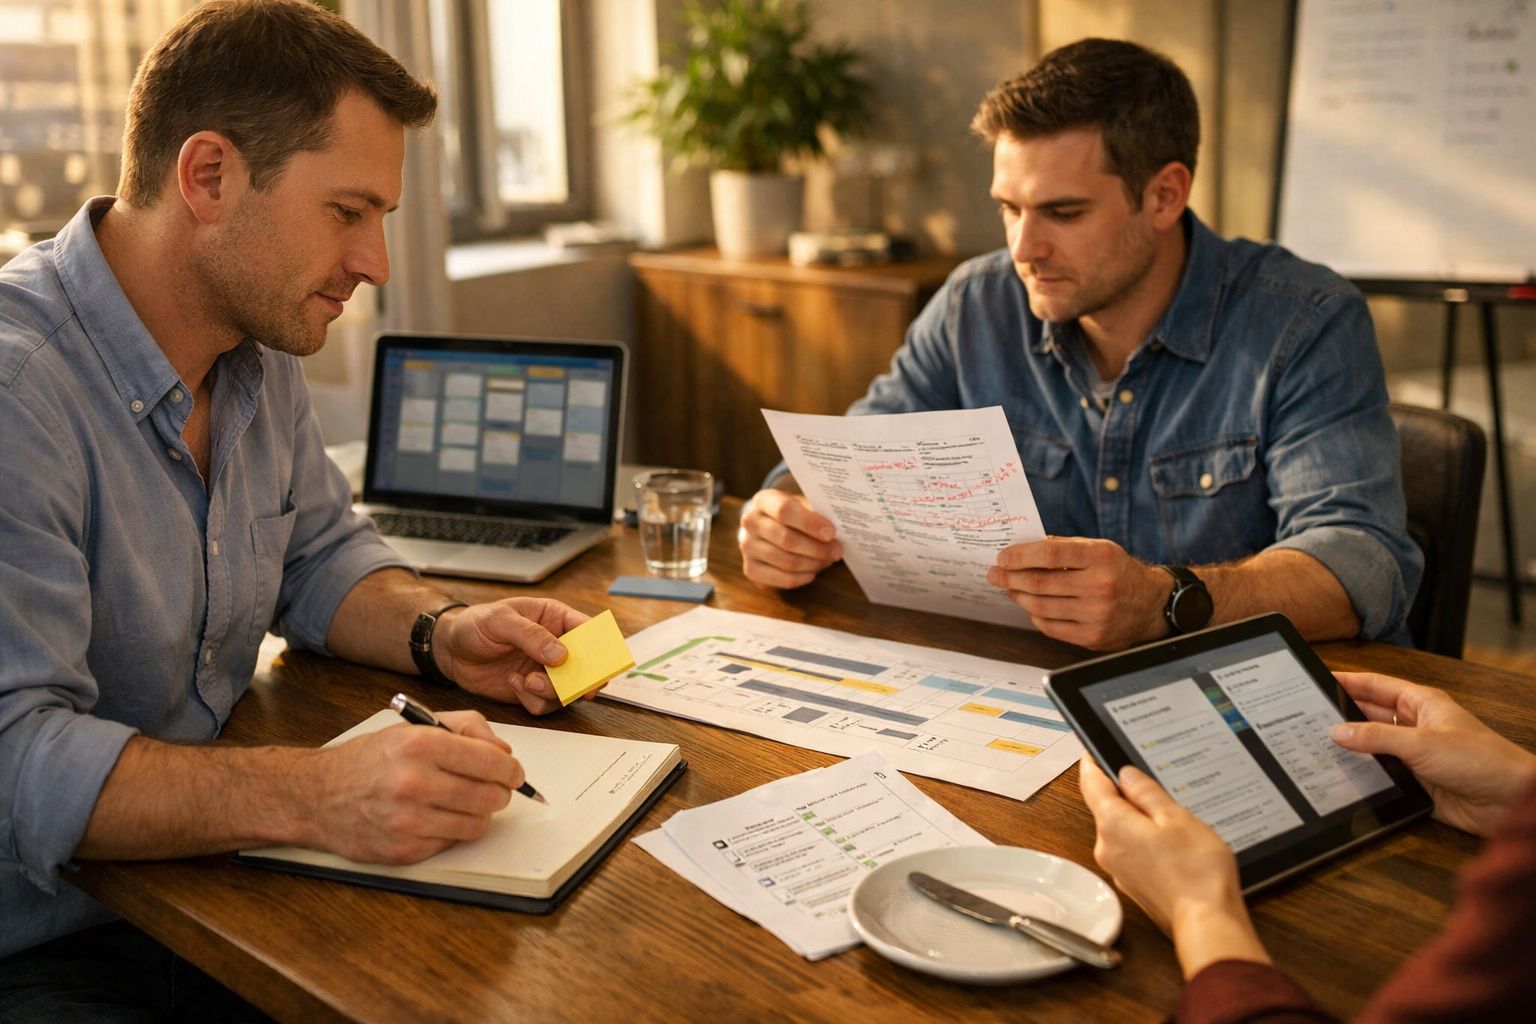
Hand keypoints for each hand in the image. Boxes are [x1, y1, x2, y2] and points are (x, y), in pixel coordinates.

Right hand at [305, 710, 520, 863]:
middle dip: (499, 792)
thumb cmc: (371, 760)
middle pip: (490, 797)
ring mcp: (408, 821)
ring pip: (477, 825)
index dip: (511, 769)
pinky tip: (436, 817)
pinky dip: (452, 831)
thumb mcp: (416, 726)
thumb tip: (505, 752)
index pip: (491, 762)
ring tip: (462, 802)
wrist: (318, 796)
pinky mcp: (403, 851)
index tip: (513, 772)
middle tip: (494, 789)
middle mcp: (414, 783)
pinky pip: (452, 843)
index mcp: (420, 745)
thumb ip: (467, 728)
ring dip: (479, 814)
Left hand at [435, 598, 590, 713]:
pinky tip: (514, 683)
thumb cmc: (475, 624)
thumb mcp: (500, 620)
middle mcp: (555, 646)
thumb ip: (531, 635)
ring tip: (528, 681)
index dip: (600, 647)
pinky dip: (532, 700)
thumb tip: (561, 654)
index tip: (600, 664)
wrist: (449, 650)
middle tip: (578, 688)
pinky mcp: (532, 690)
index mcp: (554, 618)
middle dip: (583, 679)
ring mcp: (545, 670)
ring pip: (567, 690)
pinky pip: (545, 704)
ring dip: (552, 691)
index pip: (588, 630)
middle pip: (586, 666)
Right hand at [738, 488, 841, 588]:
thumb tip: (840, 529)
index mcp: (763, 500)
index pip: (784, 511)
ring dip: (813, 564)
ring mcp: (747, 547)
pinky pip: (783, 579)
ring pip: (787, 562)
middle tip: (837, 551)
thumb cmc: (793, 515)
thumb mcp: (802, 505)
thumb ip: (816, 513)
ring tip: (827, 560)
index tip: (831, 533)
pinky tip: (813, 571)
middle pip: (787, 540)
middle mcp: (750, 522)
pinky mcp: (750, 569)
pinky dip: (803, 578)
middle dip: (817, 548)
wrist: (768, 527)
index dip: (810, 523)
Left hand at [987, 538, 1168, 649]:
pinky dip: (1035, 615)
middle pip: (1040, 583)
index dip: (1020, 556)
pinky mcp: (1092, 637)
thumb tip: (1024, 550)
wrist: (1152, 605)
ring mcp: (1096, 615)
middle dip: (1010, 578)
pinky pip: (1051, 627)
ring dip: (1019, 596)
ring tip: (1011, 588)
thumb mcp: (1100, 549)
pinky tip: (1031, 606)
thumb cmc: (1119, 572)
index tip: (1003, 557)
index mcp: (1101, 557)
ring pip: (1041, 606)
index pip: (1050, 554)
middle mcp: (1100, 586)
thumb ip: (1065, 548)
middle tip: (995, 574)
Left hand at [1079, 757, 1269, 977]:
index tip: (1093, 749)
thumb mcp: (1175, 817)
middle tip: (1153, 781)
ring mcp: (1119, 869)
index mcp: (1112, 824)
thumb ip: (1146, 792)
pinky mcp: (1133, 884)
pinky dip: (1146, 841)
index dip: (1092, 762)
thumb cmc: (1196, 871)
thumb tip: (1125, 774)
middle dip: (1125, 793)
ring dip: (1139, 819)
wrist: (1207, 922)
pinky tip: (1173, 845)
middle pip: (1107, 807)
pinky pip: (1133, 851)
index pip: (1091, 783)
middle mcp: (1107, 847)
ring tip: (1172, 817)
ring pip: (1122, 830)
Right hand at [1331, 671, 1535, 836]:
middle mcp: (1415, 726)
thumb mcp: (1422, 743)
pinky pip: (1380, 774)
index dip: (1346, 682)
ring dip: (1352, 749)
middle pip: (1368, 716)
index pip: (1374, 686)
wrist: (1509, 801)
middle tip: (1308, 719)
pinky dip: (1363, 774)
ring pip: (1372, 747)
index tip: (1317, 681)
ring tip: (1317, 747)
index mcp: (1420, 703)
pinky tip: (1342, 775)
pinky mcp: (1414, 781)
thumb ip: (1376, 737)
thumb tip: (1339, 732)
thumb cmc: (1482, 761)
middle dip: (1341, 716)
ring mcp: (1413, 755)